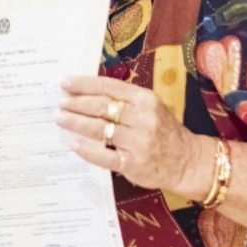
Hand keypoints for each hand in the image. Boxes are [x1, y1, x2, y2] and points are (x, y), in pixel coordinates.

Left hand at [57, 75, 208, 196]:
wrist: (186, 160)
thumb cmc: (163, 130)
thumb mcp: (150, 107)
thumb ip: (125, 99)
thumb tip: (88, 92)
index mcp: (145, 99)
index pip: (108, 86)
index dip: (84, 84)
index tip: (65, 83)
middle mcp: (143, 118)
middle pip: (101, 106)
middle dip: (76, 103)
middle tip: (60, 103)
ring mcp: (138, 142)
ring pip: (100, 129)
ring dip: (76, 123)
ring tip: (61, 118)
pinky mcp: (133, 164)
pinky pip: (105, 156)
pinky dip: (87, 149)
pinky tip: (74, 144)